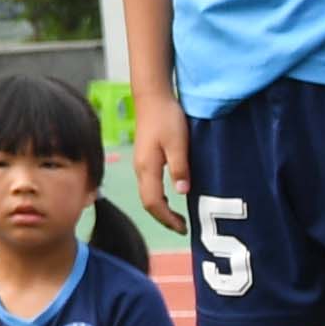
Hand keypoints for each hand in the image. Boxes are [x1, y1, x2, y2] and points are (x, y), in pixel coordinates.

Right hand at [131, 88, 189, 230]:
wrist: (152, 97)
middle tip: (182, 228)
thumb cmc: (167, 118)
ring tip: (177, 216)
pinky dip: (159, 197)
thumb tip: (182, 192)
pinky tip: (171, 196)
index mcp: (147, 167)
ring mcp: (140, 164)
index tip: (184, 228)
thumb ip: (179, 167)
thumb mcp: (178, 143)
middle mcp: (140, 169)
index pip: (153, 202)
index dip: (167, 218)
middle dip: (163, 218)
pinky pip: (149, 185)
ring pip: (147, 194)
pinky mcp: (144, 158)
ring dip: (161, 208)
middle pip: (147, 202)